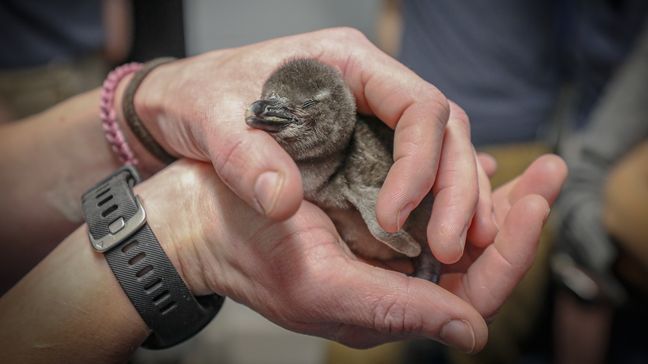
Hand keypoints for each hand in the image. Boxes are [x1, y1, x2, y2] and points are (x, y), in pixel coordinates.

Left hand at [131, 27, 493, 263]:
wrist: (184, 102)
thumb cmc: (202, 96)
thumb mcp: (213, 119)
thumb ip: (245, 159)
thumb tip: (283, 203)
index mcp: (347, 63)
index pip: (417, 104)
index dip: (422, 161)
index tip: (396, 214)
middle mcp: (371, 86)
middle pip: (443, 130)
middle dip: (454, 189)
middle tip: (450, 247)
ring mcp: (370, 115)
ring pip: (438, 151)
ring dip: (452, 201)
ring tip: (453, 250)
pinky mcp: (362, 144)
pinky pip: (411, 171)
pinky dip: (428, 204)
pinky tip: (433, 238)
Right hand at [138, 154, 565, 352]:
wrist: (202, 221)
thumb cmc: (251, 250)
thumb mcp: (323, 285)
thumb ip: (398, 309)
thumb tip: (474, 333)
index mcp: (384, 310)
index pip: (472, 293)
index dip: (512, 250)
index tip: (536, 198)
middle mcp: (391, 286)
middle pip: (476, 262)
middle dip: (519, 218)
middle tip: (551, 172)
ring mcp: (380, 255)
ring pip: (457, 235)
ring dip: (496, 202)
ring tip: (529, 171)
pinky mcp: (366, 227)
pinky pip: (427, 212)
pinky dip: (457, 190)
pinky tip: (476, 166)